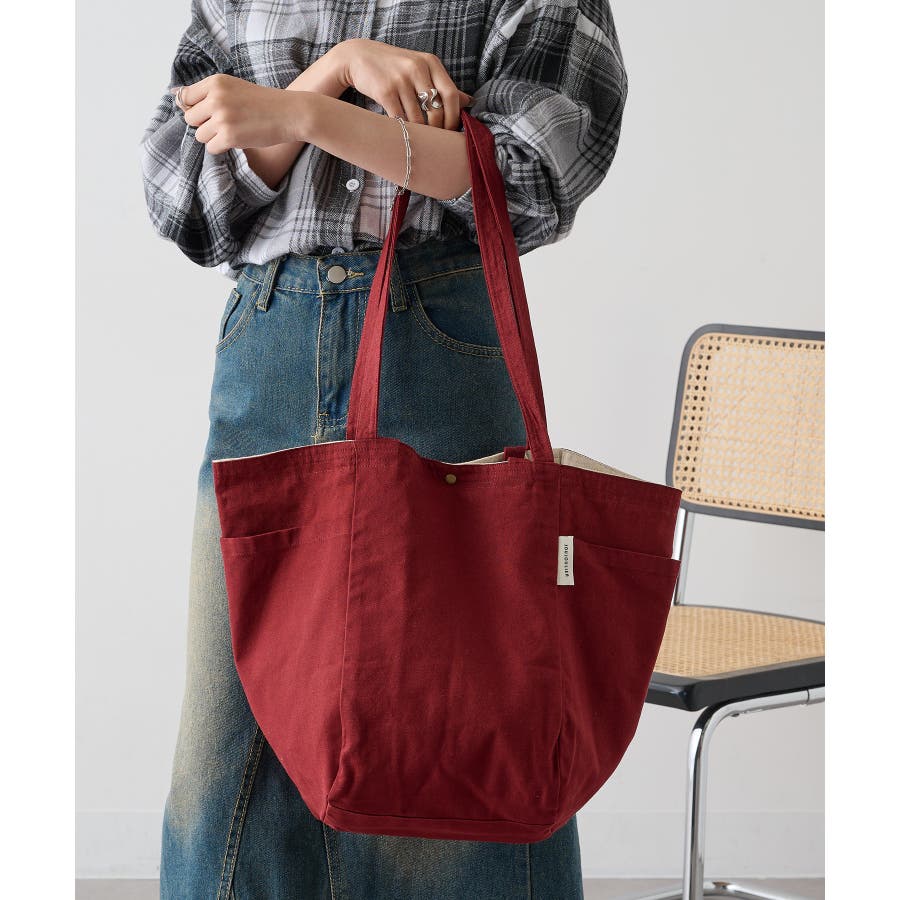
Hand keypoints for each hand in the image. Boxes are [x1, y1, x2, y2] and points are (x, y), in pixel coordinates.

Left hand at [175, 74, 301, 153]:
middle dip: (203, 125)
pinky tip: (236, 141)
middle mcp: (215, 98)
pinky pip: (211, 148)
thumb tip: (175, 95)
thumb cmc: (264, 103)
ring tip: (232, 133)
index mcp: (216, 82)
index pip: (185, 97)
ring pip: (200, 135)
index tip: (207, 114)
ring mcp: (222, 118)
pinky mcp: (229, 136)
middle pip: (190, 118)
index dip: (194, 109)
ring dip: (213, 138)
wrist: (290, 114)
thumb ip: (209, 93)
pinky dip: (221, 148)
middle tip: (223, 125)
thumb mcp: (234, 87)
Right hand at [329, 39, 472, 130]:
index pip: (451, 94)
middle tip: (435, 140)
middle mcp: (417, 67)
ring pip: (419, 118)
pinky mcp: (385, 91)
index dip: (453, 118)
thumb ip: (443, 85)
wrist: (359, 57)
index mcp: (431, 62)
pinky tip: (404, 132)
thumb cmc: (395, 67)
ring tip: (420, 139)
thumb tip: (469, 102)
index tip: (451, 132)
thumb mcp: (421, 68)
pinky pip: (400, 119)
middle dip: (438, 129)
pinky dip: (403, 129)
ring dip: (420, 133)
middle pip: (437, 109)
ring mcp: (400, 79)